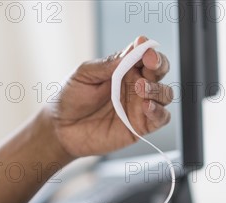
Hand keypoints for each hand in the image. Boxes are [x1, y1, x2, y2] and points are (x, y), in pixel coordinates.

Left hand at [48, 36, 172, 157]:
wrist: (60, 129)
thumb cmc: (70, 99)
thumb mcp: (84, 75)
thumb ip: (109, 64)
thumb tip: (133, 50)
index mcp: (123, 69)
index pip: (145, 55)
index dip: (148, 50)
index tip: (145, 49)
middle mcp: (135, 86)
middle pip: (160, 72)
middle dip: (159, 65)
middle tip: (149, 64)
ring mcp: (139, 106)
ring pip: (165, 94)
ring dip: (157, 89)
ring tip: (140, 88)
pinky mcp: (139, 127)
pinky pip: (161, 118)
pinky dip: (159, 111)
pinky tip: (146, 106)